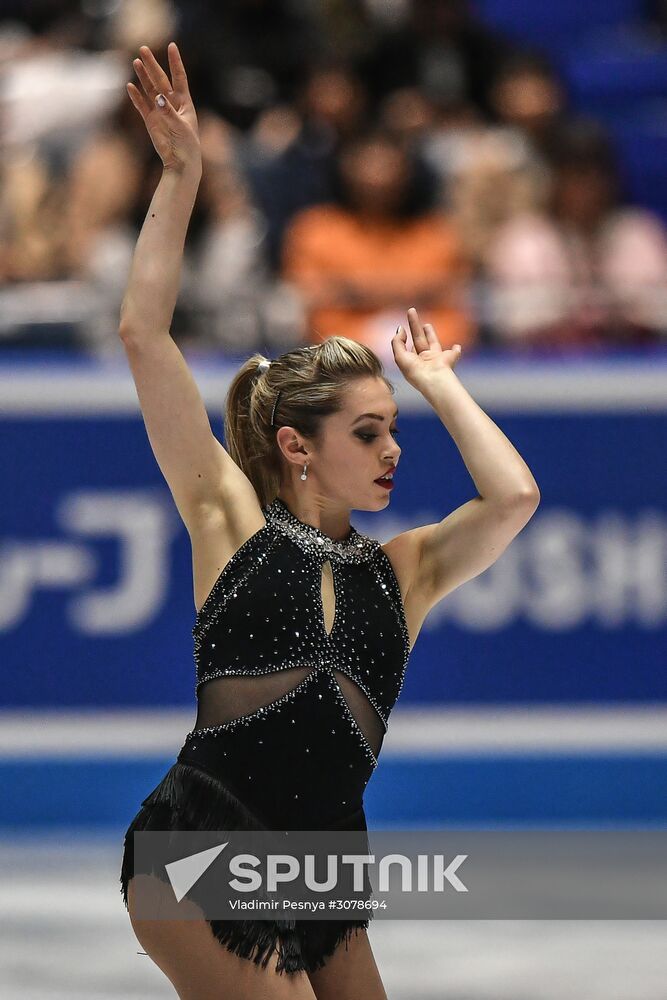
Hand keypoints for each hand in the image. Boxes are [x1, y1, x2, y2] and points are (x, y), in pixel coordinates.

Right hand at [127, 42, 200, 173]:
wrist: (180, 163)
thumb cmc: (187, 145)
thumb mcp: (180, 126)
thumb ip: (169, 111)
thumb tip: (158, 98)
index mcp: (185, 102)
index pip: (179, 78)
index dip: (175, 62)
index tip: (172, 46)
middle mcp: (171, 104)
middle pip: (161, 80)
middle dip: (152, 65)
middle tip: (143, 49)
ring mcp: (160, 111)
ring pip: (150, 90)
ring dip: (143, 77)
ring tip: (136, 61)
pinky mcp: (151, 121)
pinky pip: (142, 105)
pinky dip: (136, 97)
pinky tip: (130, 86)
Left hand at [391, 307, 461, 386]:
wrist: (435, 380)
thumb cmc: (416, 372)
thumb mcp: (400, 356)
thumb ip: (397, 342)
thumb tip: (400, 328)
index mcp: (412, 362)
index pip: (407, 347)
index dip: (403, 338)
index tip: (402, 328)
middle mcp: (423, 360)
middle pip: (418, 340)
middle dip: (414, 326)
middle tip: (411, 311)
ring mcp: (436, 359)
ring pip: (433, 343)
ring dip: (430, 334)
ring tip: (426, 325)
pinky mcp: (448, 359)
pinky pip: (453, 354)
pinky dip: (455, 351)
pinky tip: (456, 347)